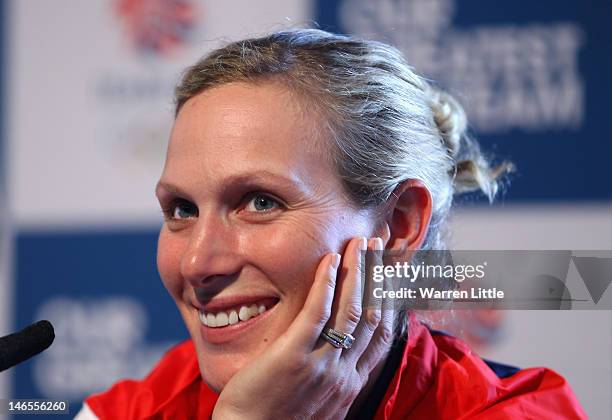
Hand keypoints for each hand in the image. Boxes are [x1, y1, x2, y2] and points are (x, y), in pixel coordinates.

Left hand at [211, 237, 393, 419]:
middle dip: (378, 276)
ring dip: (358, 271)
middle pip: (371, 315)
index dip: (388, 298)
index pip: (381, 332)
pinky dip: (326, 284)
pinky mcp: (293, 357)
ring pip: (350, 310)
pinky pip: (316, 314)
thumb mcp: (321, 403)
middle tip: (380, 246)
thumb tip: (344, 355)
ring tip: (361, 243)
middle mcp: (344, 373)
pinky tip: (330, 259)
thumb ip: (336, 376)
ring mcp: (321, 365)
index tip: (390, 272)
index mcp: (352, 382)